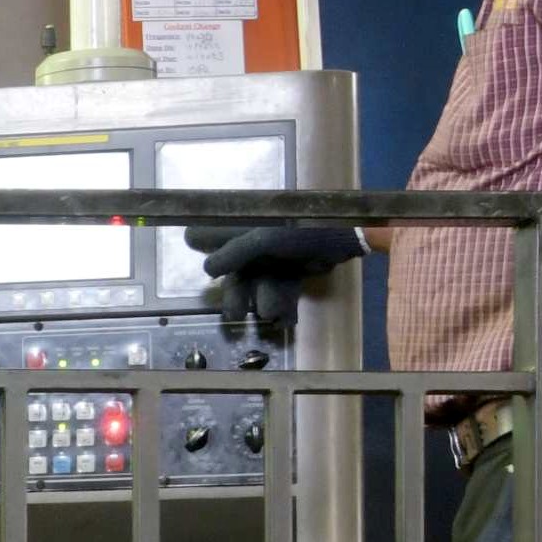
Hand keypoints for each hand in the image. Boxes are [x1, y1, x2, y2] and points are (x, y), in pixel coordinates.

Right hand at [183, 222, 365, 334]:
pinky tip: (284, 318)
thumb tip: (208, 269)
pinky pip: (281, 288)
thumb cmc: (301, 229)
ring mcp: (276, 254)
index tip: (194, 254)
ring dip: (262, 300)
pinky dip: (282, 303)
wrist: (346, 235)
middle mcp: (257, 238)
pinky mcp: (293, 268)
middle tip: (235, 314)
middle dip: (237, 293)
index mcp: (247, 223)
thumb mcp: (263, 239)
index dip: (203, 241)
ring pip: (259, 282)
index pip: (215, 230)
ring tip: (268, 314)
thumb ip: (233, 252)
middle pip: (237, 268)